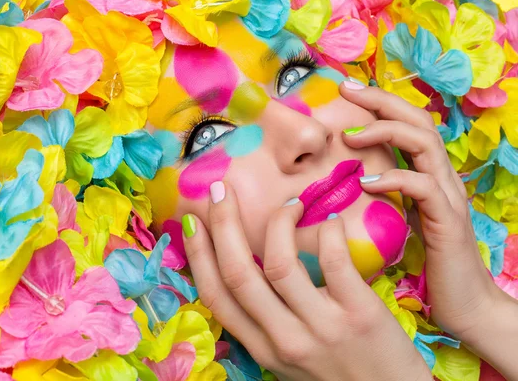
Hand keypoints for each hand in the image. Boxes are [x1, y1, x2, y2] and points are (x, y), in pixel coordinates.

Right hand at [181, 181, 431, 380]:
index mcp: (263, 348)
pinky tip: (328, 219)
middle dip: (223, 225)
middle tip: (221, 190)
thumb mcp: (290, 359)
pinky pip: (334, 259)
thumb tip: (246, 272)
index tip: (192, 222)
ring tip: (290, 205)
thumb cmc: (339, 374)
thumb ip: (267, 323)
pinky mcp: (359, 313)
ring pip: (280, 263)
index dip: (198, 255)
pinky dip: (327, 230)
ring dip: (278, 223)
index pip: (217, 297)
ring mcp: (322, 326)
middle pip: (238, 273)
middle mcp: (284, 338)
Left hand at [339, 82, 517, 375]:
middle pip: (418, 121)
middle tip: (346, 90)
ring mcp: (448, 196)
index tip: (345, 90)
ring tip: (350, 137)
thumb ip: (385, 196)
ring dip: (384, 133)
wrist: (466, 303)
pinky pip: (423, 187)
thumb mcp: (402, 220)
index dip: (380, 103)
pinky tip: (366, 183)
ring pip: (424, 144)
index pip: (409, 124)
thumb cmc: (429, 264)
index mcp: (430, 174)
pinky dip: (393, 179)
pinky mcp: (448, 220)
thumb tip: (350, 180)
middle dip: (381, 101)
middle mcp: (442, 178)